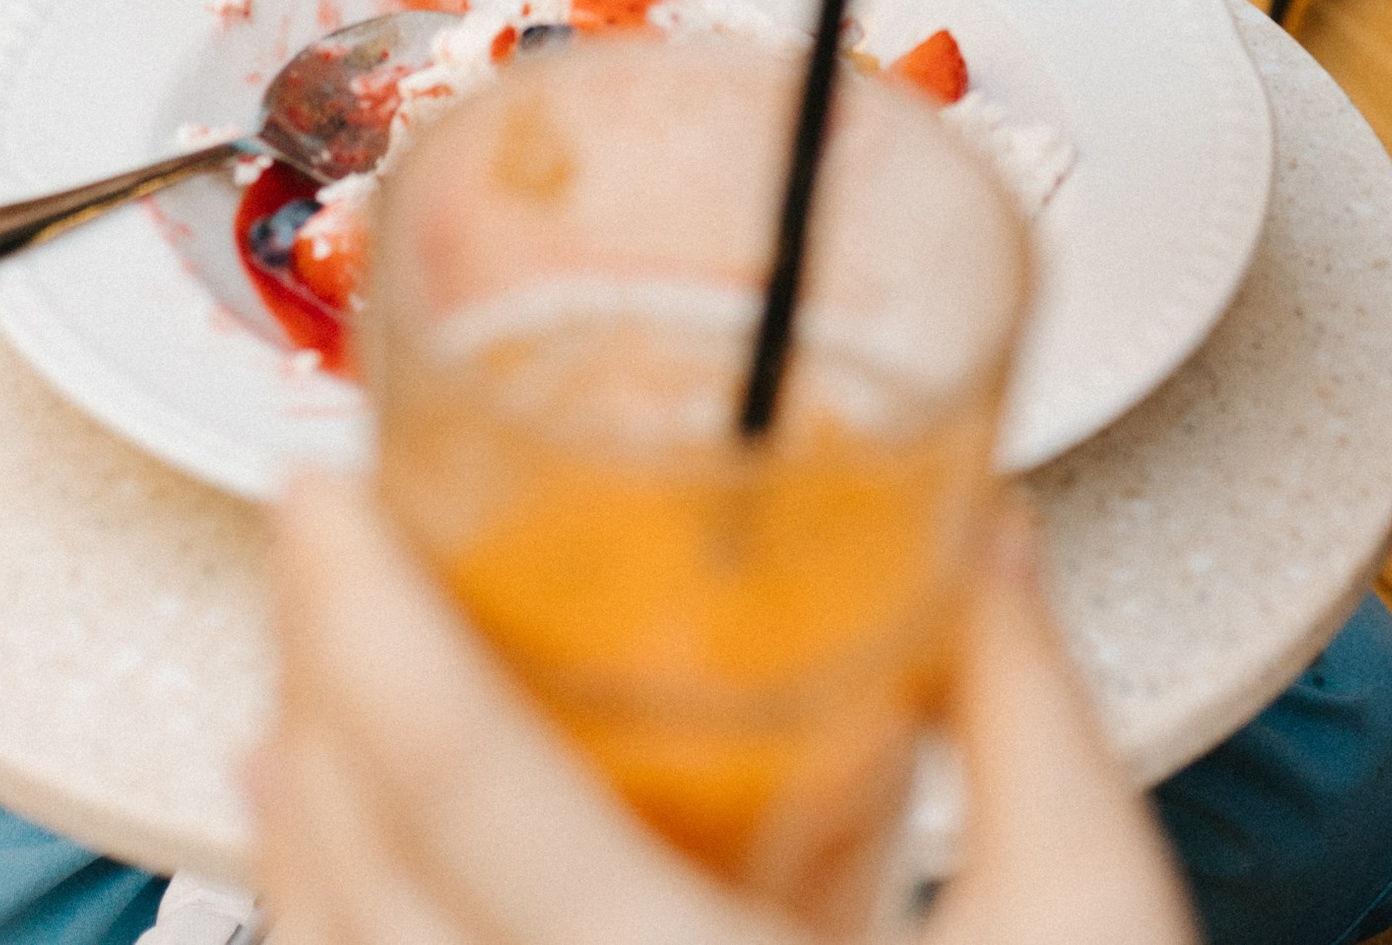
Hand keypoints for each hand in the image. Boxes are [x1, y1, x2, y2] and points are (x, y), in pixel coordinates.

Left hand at [261, 476, 1191, 944]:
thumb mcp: (1089, 913)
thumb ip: (1025, 707)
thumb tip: (985, 522)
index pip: (472, 783)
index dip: (370, 622)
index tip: (321, 492)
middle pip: (360, 878)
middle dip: (313, 694)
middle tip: (319, 554)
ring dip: (302, 830)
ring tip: (305, 702)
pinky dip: (334, 939)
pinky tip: (332, 886)